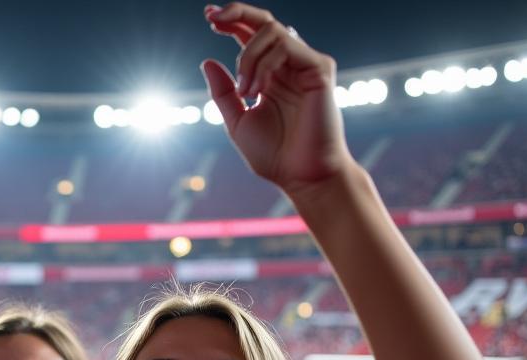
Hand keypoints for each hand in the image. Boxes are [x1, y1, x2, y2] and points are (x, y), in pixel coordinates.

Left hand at [201, 3, 350, 193]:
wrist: (301, 176)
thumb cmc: (274, 155)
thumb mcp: (238, 122)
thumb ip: (223, 93)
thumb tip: (207, 60)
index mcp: (270, 75)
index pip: (250, 37)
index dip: (231, 22)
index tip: (208, 17)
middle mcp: (288, 65)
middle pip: (263, 22)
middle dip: (236, 13)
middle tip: (212, 18)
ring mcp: (305, 64)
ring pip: (271, 31)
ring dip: (248, 57)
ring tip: (244, 91)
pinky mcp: (319, 68)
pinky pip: (286, 46)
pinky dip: (264, 64)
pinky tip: (256, 90)